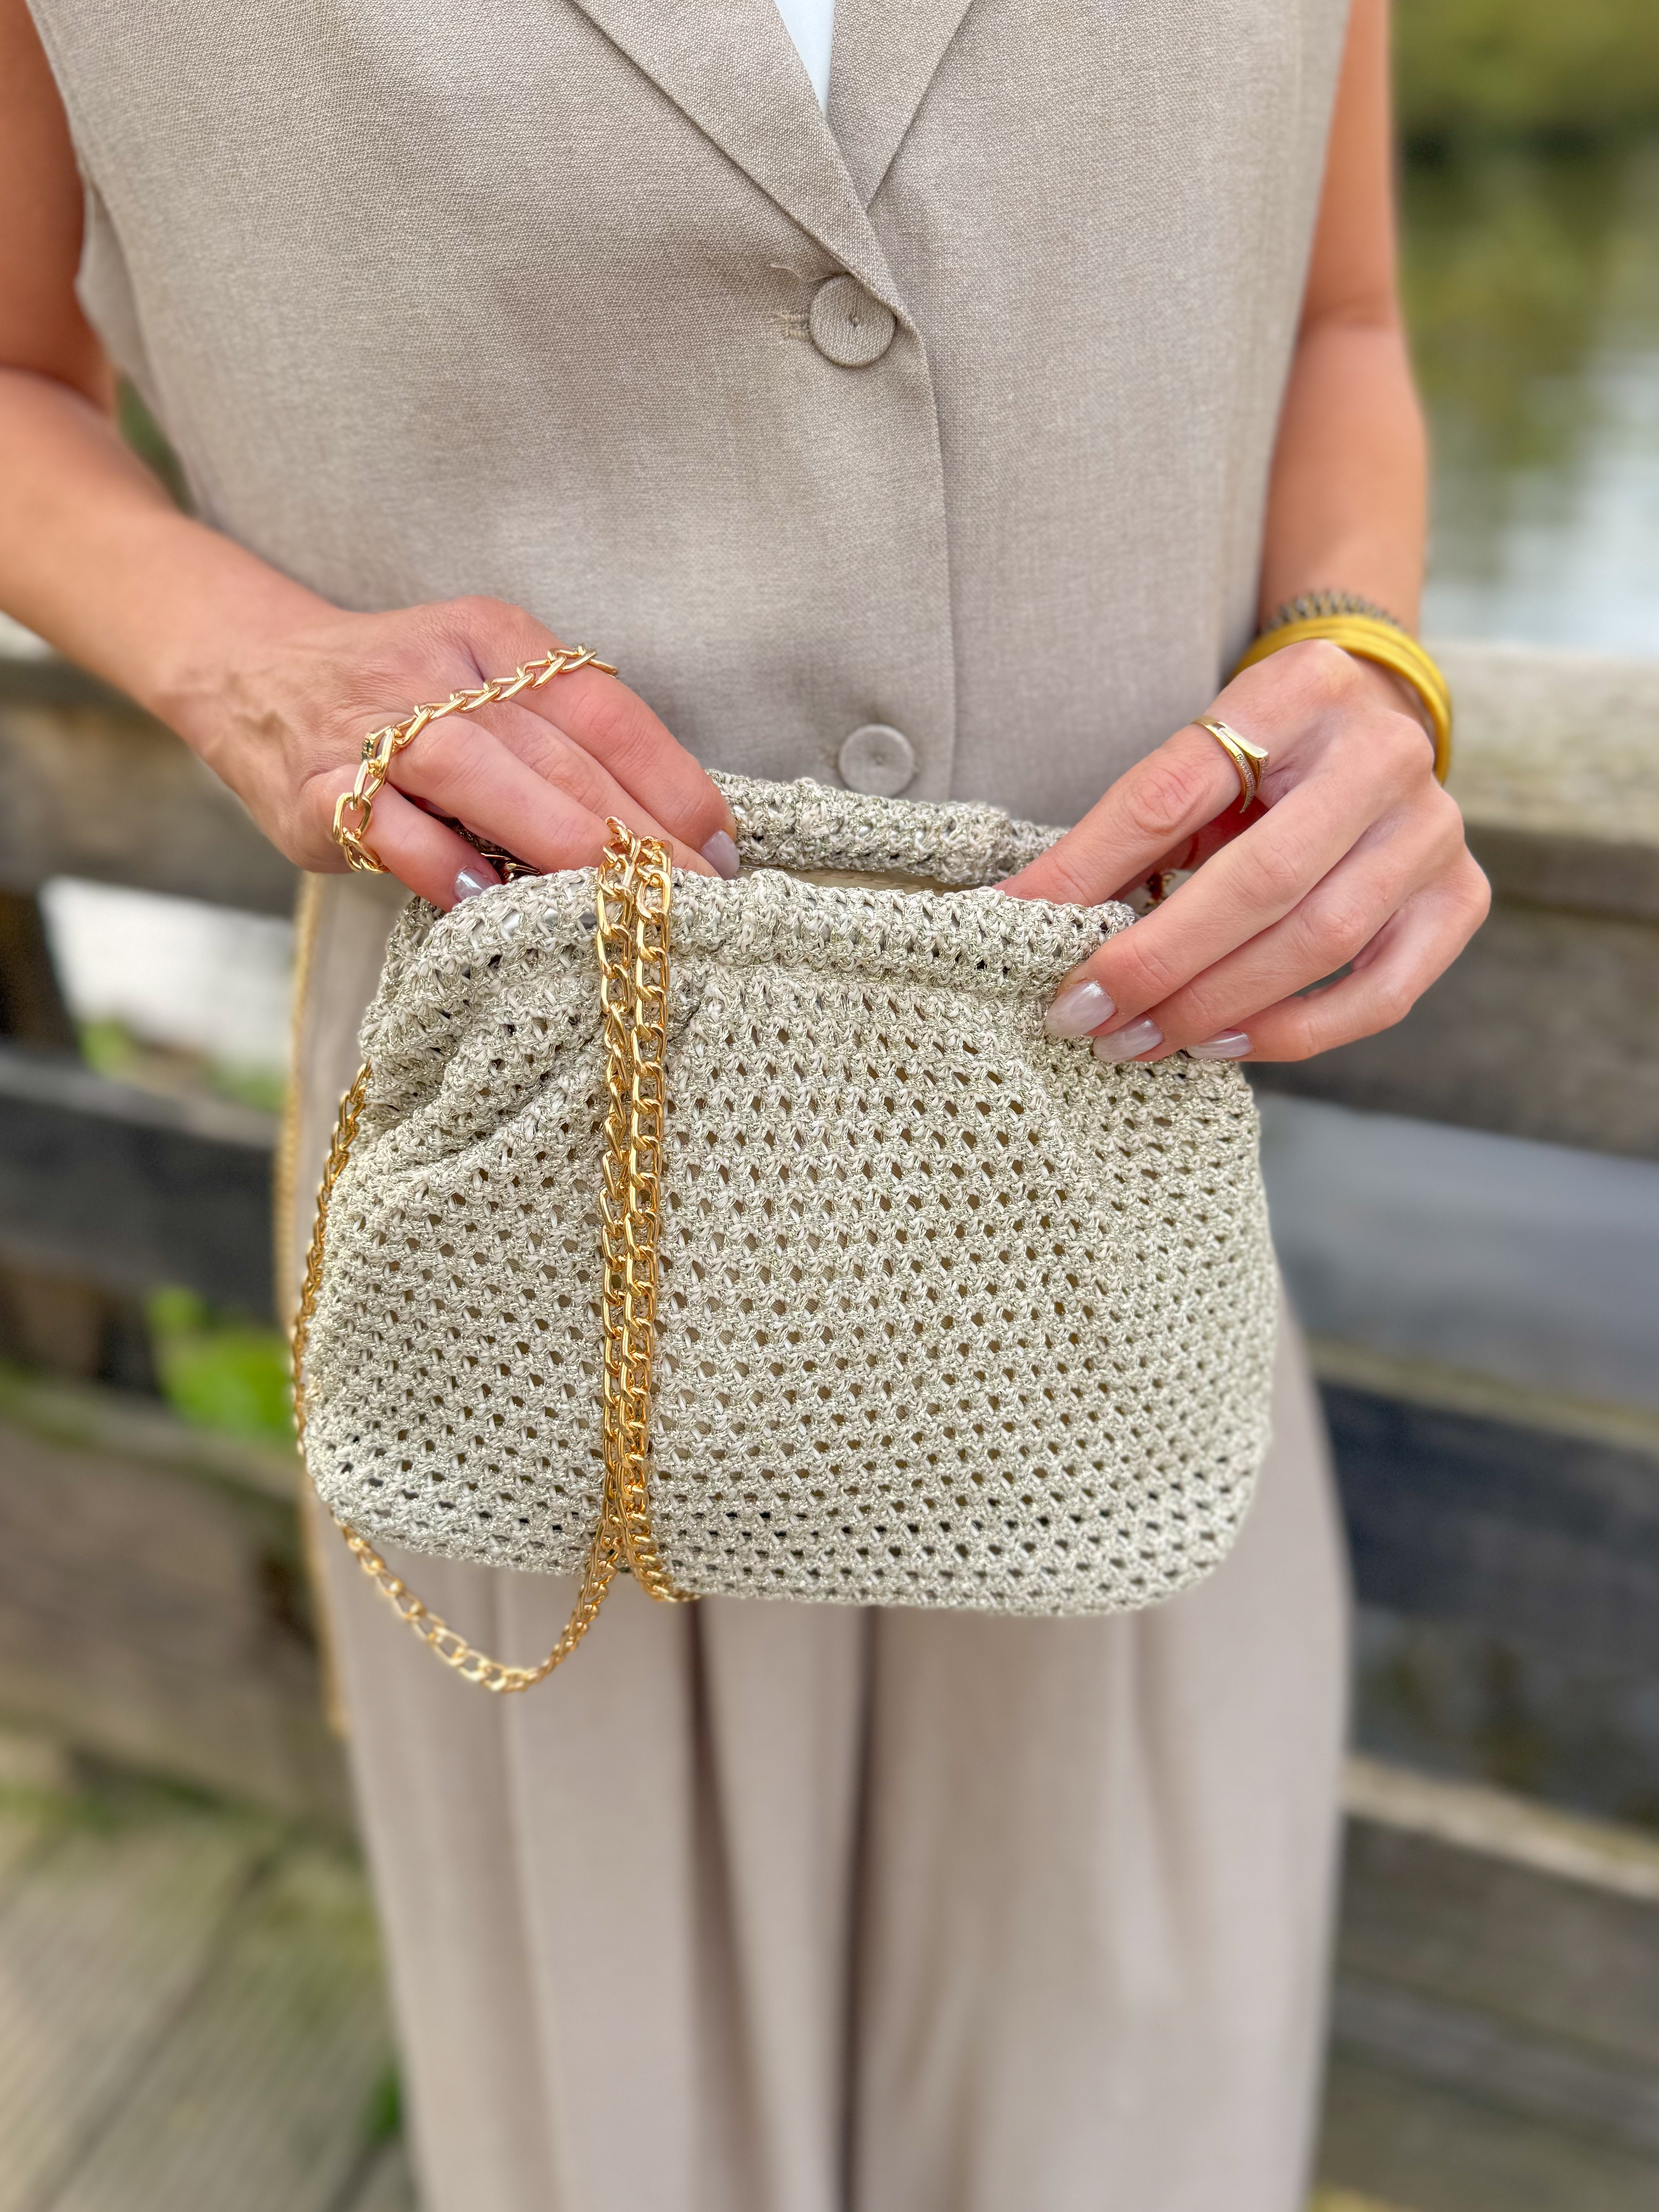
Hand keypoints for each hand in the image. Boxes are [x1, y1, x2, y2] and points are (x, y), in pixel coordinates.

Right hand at [160, 594, 736, 905]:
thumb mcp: (487, 684)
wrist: (252, 668)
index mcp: (498, 639)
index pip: (605, 710)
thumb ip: (562, 740)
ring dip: (558, 840)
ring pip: (481, 776)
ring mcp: (373, 729)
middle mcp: (440, 675)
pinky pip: (389, 828)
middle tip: (694, 897)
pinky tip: (492, 899)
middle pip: (557, 751)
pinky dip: (443, 863)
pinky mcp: (316, 788)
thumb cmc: (402, 699)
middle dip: (636, 831)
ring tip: (619, 898)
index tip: (721, 849)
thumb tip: (669, 832)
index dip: (671, 781)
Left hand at [1003, 640, 1489, 1062]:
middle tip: (1084, 1016)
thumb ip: (1119, 836)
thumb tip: (1019, 912)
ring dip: (1215, 1006)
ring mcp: (1433, 829)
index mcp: (1299, 690)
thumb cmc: (1261, 765)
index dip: (1090, 870)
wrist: (1369, 736)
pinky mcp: (1459, 897)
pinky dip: (1295, 1031)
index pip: (1173, 792)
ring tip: (1138, 1040)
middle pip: (1260, 880)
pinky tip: (1223, 1045)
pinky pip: (1380, 992)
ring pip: (1319, 941)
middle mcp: (1384, 753)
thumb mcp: (1190, 771)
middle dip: (1158, 962)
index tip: (1026, 929)